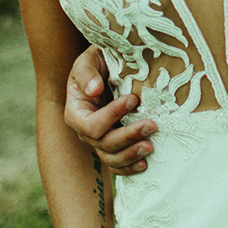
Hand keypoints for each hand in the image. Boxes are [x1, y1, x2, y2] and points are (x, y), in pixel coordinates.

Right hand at [65, 45, 156, 175]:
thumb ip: (87, 73)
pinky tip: (145, 164)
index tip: (133, 99)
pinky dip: (129, 167)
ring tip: (150, 146)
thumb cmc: (98, 61)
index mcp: (76, 112)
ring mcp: (99, 140)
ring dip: (131, 155)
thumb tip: (94, 90)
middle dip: (128, 136)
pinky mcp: (112, 145)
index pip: (91, 125)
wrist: (108, 66)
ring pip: (111, 158)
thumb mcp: (88, 59)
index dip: (112, 116)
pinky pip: (116, 164)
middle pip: (103, 144)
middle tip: (151, 125)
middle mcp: (85, 130)